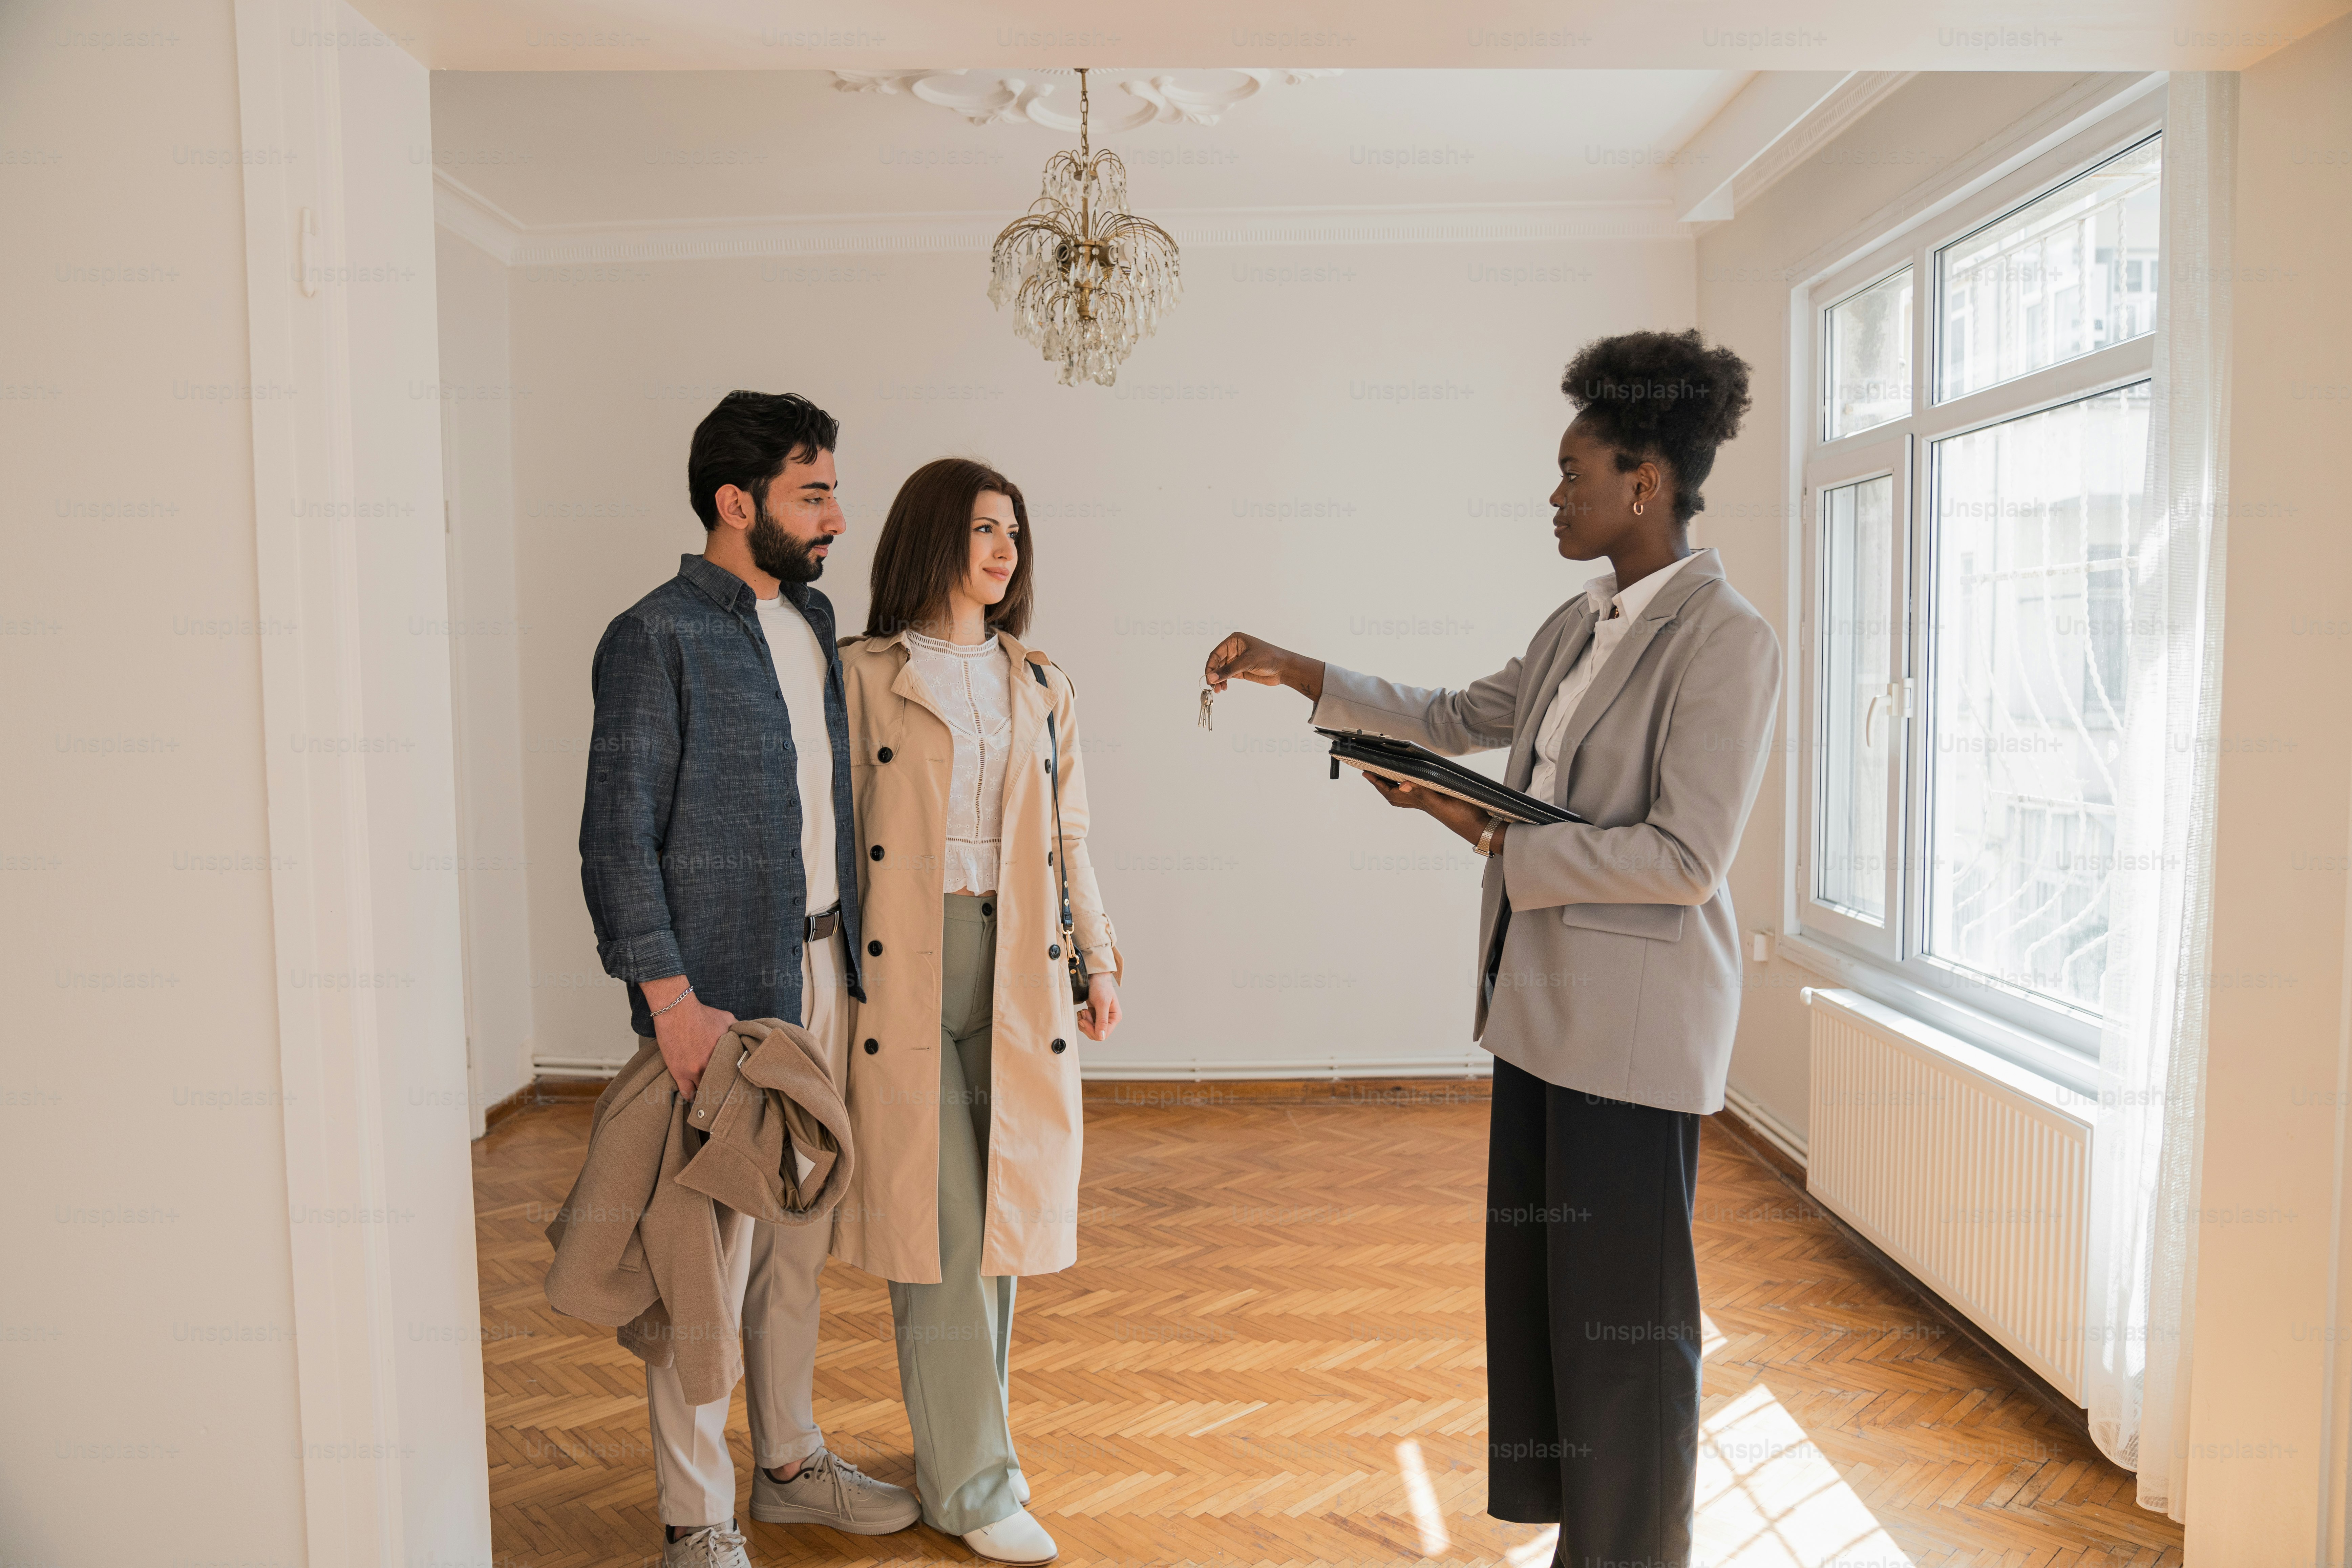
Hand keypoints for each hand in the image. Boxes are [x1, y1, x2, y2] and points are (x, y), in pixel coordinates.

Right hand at [647, 983, 736, 1097]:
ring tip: (711, 1101)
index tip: (737, 1088)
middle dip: (723, 1092)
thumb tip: (744, 1039)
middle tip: (725, 1097)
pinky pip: (687, 1093)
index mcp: (726, 1054)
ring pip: (704, 1091)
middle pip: (721, 1086)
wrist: (677, 1010)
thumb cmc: (701, 1013)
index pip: (736, 1076)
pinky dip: (692, 1098)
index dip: (736, 1084)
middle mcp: (712, 1065)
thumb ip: (737, 1031)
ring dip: (708, 1095)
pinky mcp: (679, 1072)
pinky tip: (695, 1102)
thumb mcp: (727, 1019)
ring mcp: (694, 1071)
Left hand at [1078, 973, 1121, 1041]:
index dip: (1092, 1030)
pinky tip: (1083, 1011)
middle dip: (1087, 1025)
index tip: (1085, 1019)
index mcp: (1115, 1018)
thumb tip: (1101, 1037)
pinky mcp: (1094, 1015)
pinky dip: (1082, 1019)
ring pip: (1090, 1030)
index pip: (1103, 1034)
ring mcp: (1101, 1018)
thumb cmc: (1100, 986)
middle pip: (1096, 1034)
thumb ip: (1102, 1021)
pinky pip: (1087, 1024)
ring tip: (1083, 1011)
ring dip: (1084, 1022)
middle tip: (1083, 1013)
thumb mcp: (1102, 1003)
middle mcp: (1109, 1020)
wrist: (1094, 976)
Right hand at [1203, 632, 1324, 703]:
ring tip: (1219, 690)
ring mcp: (1237, 660)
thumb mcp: (1247, 662)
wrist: (1284, 668)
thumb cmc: (1269, 658)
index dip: (1210, 666)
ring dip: (1218, 680)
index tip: (1208, 677)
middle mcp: (1234, 649)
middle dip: (1214, 675)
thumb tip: (1211, 678)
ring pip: (1221, 671)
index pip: (1216, 653)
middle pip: (1217, 663)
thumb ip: (1228, 670)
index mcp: (1234, 641)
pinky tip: (1224, 688)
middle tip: (1212, 686)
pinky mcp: (1240, 670)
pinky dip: (1224, 682)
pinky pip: (1227, 676)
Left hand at [1361, 771, 1498, 850]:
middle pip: (1395, 794)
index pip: (1393, 792)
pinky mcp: (1441, 801)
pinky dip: (1412, 786)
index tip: (1367, 774)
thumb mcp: (1440, 801)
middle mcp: (1423, 803)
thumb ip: (1422, 792)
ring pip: (1406, 794)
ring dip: (1395, 785)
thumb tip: (1402, 784)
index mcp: (1420, 801)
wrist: (1479, 827)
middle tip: (1371, 773)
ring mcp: (1431, 803)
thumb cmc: (1461, 816)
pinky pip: (1419, 793)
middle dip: (1382, 784)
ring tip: (1387, 776)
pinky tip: (1415, 782)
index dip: (1379, 783)